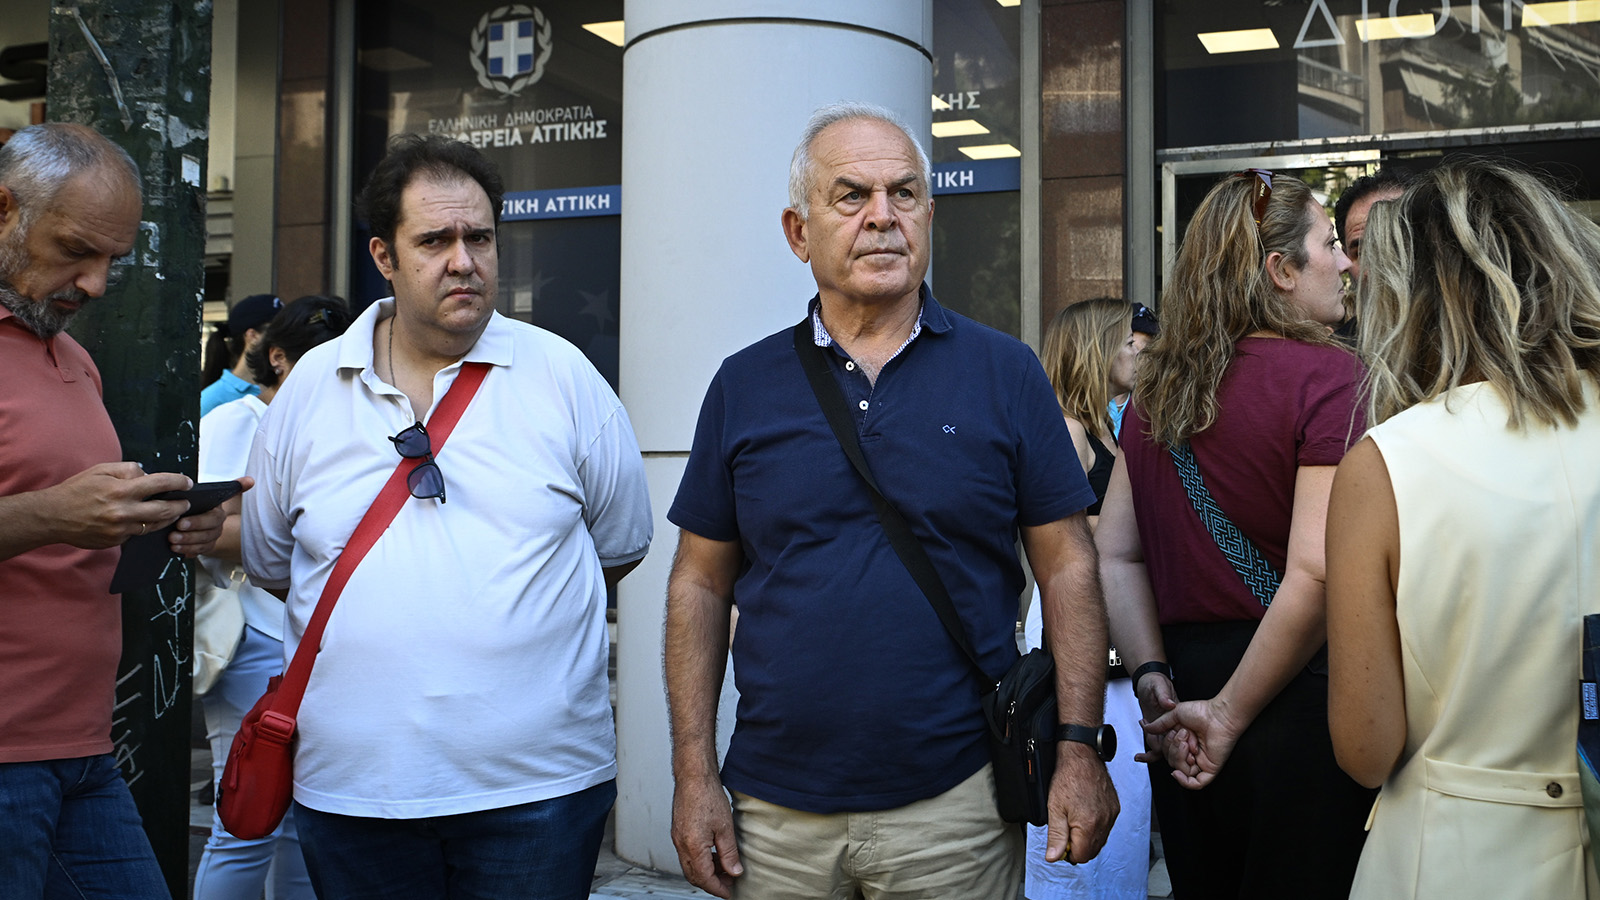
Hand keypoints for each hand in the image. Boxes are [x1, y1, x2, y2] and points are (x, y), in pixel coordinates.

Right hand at [44, 463, 193, 548]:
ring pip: (154, 525)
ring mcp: (120, 529)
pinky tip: (150, 521)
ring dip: (168, 519)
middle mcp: (123, 512)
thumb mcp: (101, 471)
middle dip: (180, 506)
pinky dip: (146, 526)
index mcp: (120, 490)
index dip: (178, 482)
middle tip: (186, 502)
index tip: (187, 483)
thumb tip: (147, 474)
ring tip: (174, 512)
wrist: (53, 516)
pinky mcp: (116, 541)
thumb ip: (127, 470)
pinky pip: (138, 533)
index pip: (160, 484)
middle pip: (164, 510)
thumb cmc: (77, 490)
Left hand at [167, 477, 252, 557]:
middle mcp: (217, 527)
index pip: (213, 519)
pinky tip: (177, 549)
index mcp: (218, 513)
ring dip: (187, 544)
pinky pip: (198, 552)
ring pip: (203, 544)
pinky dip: (187, 551)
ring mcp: (211, 538)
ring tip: (172, 541)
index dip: (197, 522)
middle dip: (190, 534)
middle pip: (208, 533)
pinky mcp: (204, 547)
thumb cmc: (206, 504)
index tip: (181, 522)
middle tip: (174, 532)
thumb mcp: (215, 493)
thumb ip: (234, 487)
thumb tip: (250, 481)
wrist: (205, 519)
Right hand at [670, 773, 742, 897]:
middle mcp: (681, 845)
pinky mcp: (678, 831)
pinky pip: (687, 855)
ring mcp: (678, 838)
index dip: (718, 889)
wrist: (693, 776)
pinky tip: (714, 854)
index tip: (729, 892)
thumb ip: (729, 853)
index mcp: (693, 847)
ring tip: (725, 868)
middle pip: (694, 876)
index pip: (705, 879)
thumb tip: (734, 871)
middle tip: (729, 882)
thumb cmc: (707, 795)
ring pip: (690, 866)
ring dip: (706, 872)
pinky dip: (700, 860)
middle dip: (712, 883)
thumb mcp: (725, 827)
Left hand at [1044, 742, 1119, 864]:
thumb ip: (1056, 836)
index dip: (1068, 852)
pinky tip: (1085, 813)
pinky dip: (1095, 826)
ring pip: (1100, 840)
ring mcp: (1111, 815)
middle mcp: (1104, 822)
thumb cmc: (1067, 779)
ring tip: (1074, 819)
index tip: (1060, 841)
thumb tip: (1053, 857)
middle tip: (1065, 829)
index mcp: (1089, 826)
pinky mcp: (1115, 808)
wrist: (1082, 757)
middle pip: (1092, 851)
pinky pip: (1106, 827)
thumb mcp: (1054, 808)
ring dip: (1087, 836)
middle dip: (1078, 846)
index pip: (1081, 856)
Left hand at [1132, 673, 1179, 764]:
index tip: (1170, 742)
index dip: (1181, 742)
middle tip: (1152, 739)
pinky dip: (1148, 755)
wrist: (1146, 685)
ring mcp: (1166, 731)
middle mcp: (1174, 726)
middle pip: (1176, 746)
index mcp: (1179, 715)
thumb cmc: (1155, 683)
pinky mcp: (1157, 734)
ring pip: (1166, 750)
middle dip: (1166, 749)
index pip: (1185, 733)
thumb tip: (1169, 703)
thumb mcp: (1159, 685)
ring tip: (1144, 746)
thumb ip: (1163, 695)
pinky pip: (1155, 748)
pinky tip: (1139, 756)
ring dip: (1154, 751)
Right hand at [1143, 697, 1244, 789]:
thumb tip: (1147, 729)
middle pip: (1172, 762)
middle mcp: (1192, 752)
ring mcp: (1201, 761)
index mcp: (1184, 741)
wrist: (1219, 715)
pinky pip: (1196, 783)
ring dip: (1179, 756)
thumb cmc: (1202, 712)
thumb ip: (1161, 724)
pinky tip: (1177, 773)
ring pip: (1181, 771)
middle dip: (1172, 748)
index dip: (1161, 748)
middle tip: (1182, 734)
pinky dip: (1185, 782)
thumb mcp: (1175, 715)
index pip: (1166, 753)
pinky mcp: (1210, 768)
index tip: (1160, 740)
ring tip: (1187, 742)